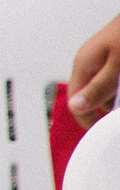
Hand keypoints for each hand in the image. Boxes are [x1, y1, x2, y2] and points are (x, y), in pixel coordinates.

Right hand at [73, 11, 119, 127]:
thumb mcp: (116, 64)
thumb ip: (98, 86)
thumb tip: (76, 107)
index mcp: (83, 64)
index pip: (74, 101)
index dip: (85, 119)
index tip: (99, 131)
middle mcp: (87, 62)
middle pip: (87, 96)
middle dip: (101, 109)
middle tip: (112, 119)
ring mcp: (98, 59)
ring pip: (101, 88)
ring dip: (112, 99)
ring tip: (119, 102)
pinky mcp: (110, 57)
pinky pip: (109, 80)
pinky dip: (117, 88)